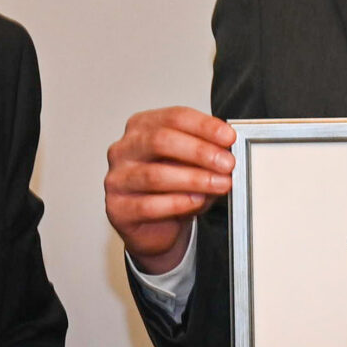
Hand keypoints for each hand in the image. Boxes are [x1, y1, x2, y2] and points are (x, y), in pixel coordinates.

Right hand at [104, 107, 235, 272]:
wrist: (156, 228)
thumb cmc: (172, 189)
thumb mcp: (193, 164)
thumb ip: (207, 154)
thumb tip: (228, 151)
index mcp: (142, 127)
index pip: (173, 118)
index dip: (204, 126)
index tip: (229, 137)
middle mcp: (124, 149)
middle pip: (160, 141)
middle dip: (199, 151)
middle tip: (227, 163)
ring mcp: (117, 179)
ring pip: (155, 175)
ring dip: (194, 179)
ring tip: (220, 184)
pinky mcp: (118, 209)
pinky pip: (148, 205)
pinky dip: (178, 203)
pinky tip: (197, 201)